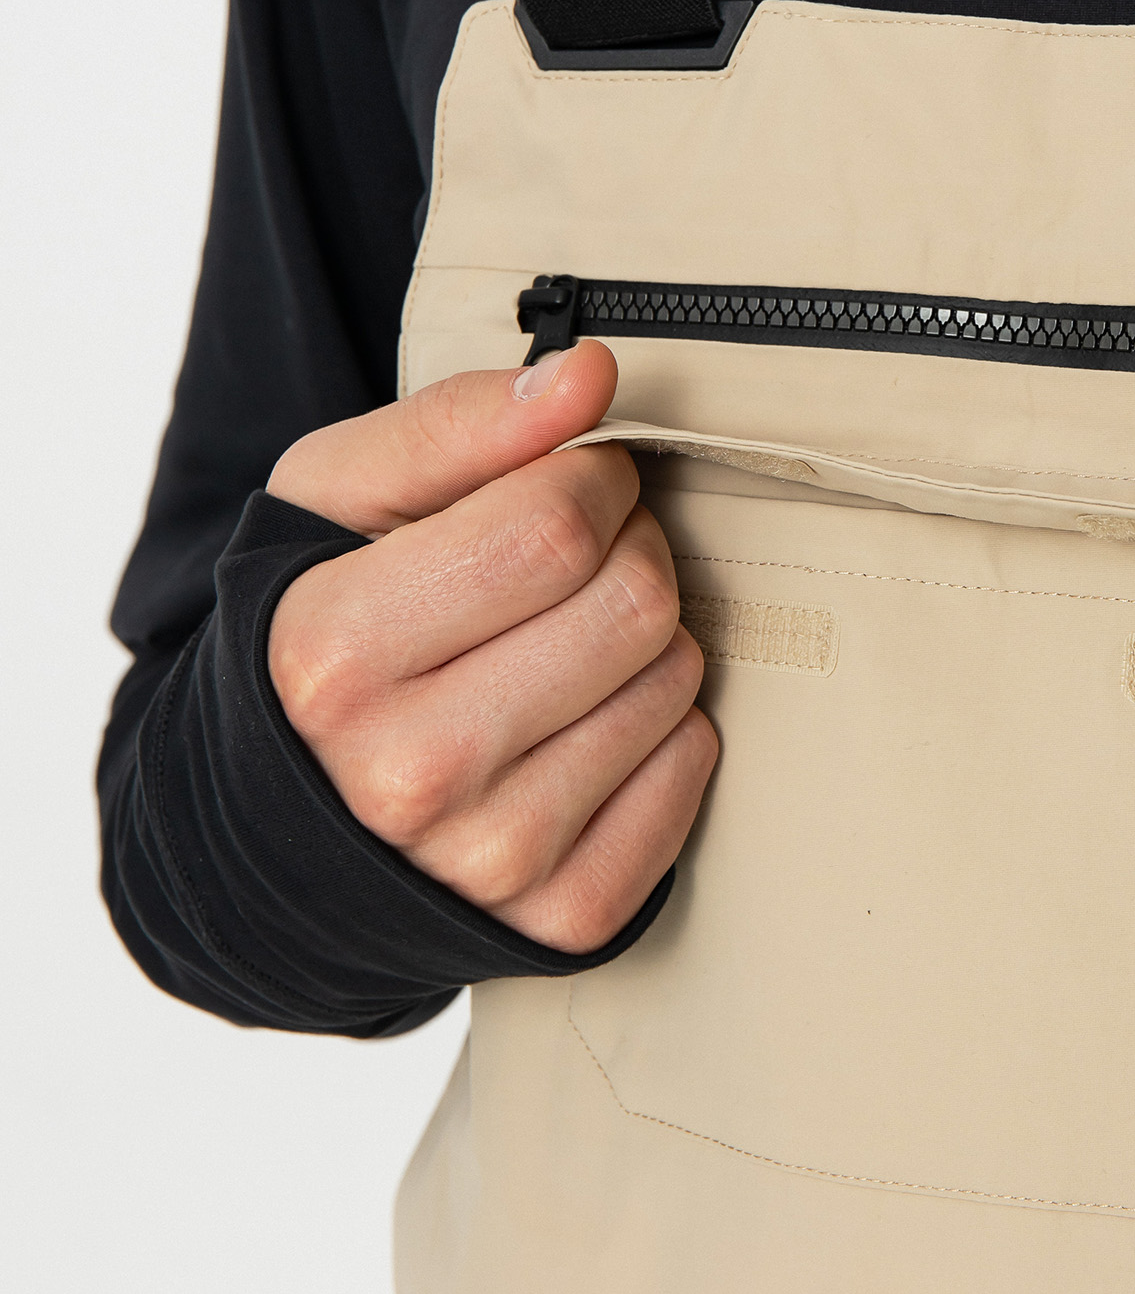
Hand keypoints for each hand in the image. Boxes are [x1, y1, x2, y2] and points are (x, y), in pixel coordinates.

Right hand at [266, 343, 714, 951]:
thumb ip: (460, 424)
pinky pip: (692, 770)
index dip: (590, 477)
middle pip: (632, 603)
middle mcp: (408, 776)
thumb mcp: (339, 500)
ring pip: (675, 681)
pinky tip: (587, 720)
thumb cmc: (319, 628)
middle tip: (577, 560)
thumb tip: (590, 377)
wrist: (283, 818)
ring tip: (571, 641)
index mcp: (333, 658)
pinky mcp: (562, 915)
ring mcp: (490, 860)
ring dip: (647, 638)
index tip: (569, 481)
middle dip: (628, 550)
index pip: (556, 524)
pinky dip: (662, 728)